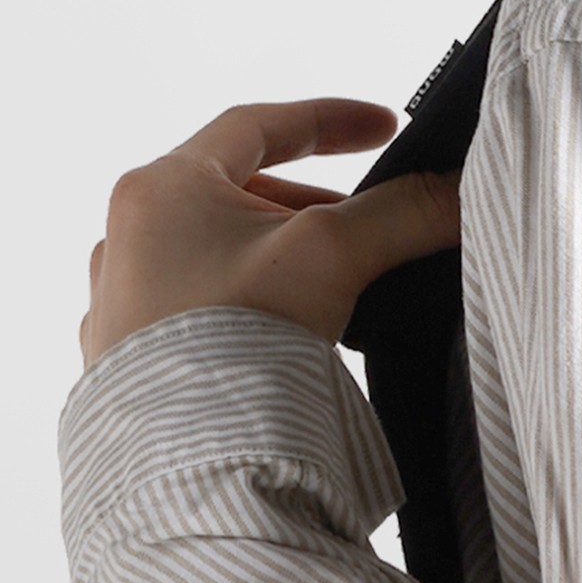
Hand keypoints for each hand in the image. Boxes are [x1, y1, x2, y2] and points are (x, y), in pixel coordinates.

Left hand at [81, 98, 462, 371]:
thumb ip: (401, 212)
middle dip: (309, 202)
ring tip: (331, 284)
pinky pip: (195, 307)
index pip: (257, 125)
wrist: (180, 462)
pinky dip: (245, 304)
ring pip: (216, 252)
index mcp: (160, 188)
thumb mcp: (331, 255)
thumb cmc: (232, 340)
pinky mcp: (127, 358)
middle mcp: (126, 236)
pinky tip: (280, 333)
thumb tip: (460, 192)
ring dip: (278, 255)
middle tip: (366, 224)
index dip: (330, 120)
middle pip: (236, 191)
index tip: (384, 127)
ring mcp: (121, 300)